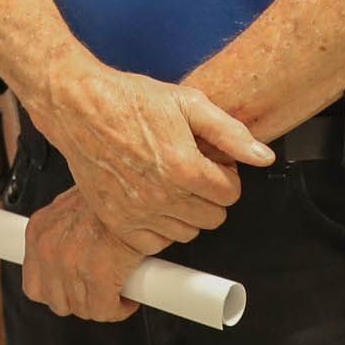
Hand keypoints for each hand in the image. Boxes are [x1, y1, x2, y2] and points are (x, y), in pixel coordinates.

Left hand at [19, 190, 144, 322]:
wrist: (135, 186)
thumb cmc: (111, 192)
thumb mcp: (73, 205)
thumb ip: (65, 231)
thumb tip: (73, 252)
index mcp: (39, 231)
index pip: (34, 283)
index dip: (57, 290)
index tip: (71, 288)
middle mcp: (49, 249)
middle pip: (57, 301)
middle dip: (81, 300)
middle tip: (98, 290)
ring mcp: (71, 264)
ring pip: (82, 308)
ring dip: (101, 304)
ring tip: (115, 290)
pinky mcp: (98, 276)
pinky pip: (104, 310)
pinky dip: (119, 308)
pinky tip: (127, 297)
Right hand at [30, 63, 269, 254]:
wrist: (80, 108)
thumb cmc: (132, 100)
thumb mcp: (188, 103)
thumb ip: (230, 133)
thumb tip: (263, 157)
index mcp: (186, 168)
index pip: (231, 193)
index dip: (225, 174)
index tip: (211, 161)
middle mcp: (163, 197)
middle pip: (213, 217)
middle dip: (209, 194)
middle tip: (190, 170)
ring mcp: (138, 213)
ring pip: (187, 233)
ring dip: (186, 213)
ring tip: (170, 183)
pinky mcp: (117, 222)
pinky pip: (154, 243)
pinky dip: (159, 227)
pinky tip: (152, 200)